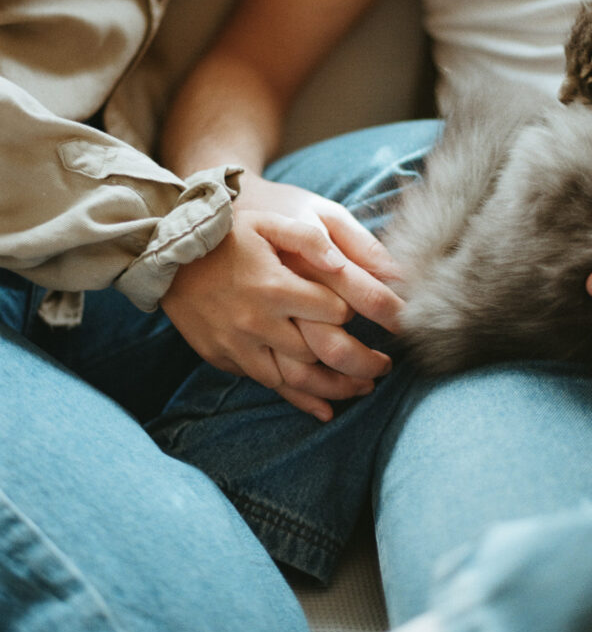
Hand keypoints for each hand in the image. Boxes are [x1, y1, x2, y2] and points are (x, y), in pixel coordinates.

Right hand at [161, 176, 403, 418]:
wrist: (165, 252)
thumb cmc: (225, 233)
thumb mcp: (268, 222)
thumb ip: (308, 238)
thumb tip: (341, 264)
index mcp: (274, 286)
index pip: (334, 311)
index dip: (356, 312)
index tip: (369, 313)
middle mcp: (257, 322)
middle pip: (322, 352)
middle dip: (362, 362)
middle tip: (386, 366)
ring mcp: (239, 344)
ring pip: (297, 379)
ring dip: (336, 388)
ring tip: (365, 388)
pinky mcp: (224, 357)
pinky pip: (268, 384)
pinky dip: (299, 399)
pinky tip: (325, 410)